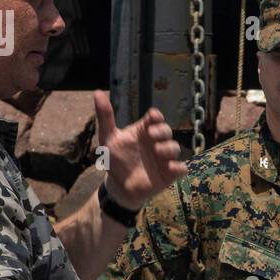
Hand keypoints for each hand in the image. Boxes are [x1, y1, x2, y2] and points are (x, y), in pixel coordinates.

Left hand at [93, 90, 186, 208]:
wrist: (119, 187)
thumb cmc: (115, 160)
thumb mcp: (108, 138)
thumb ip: (105, 116)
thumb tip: (97, 92)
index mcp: (144, 131)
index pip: (155, 118)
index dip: (156, 116)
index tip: (152, 117)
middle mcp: (156, 142)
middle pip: (167, 130)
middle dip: (162, 131)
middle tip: (151, 135)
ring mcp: (164, 158)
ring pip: (175, 148)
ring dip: (168, 148)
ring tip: (158, 152)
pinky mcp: (169, 173)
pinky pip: (181, 168)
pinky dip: (178, 167)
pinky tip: (169, 168)